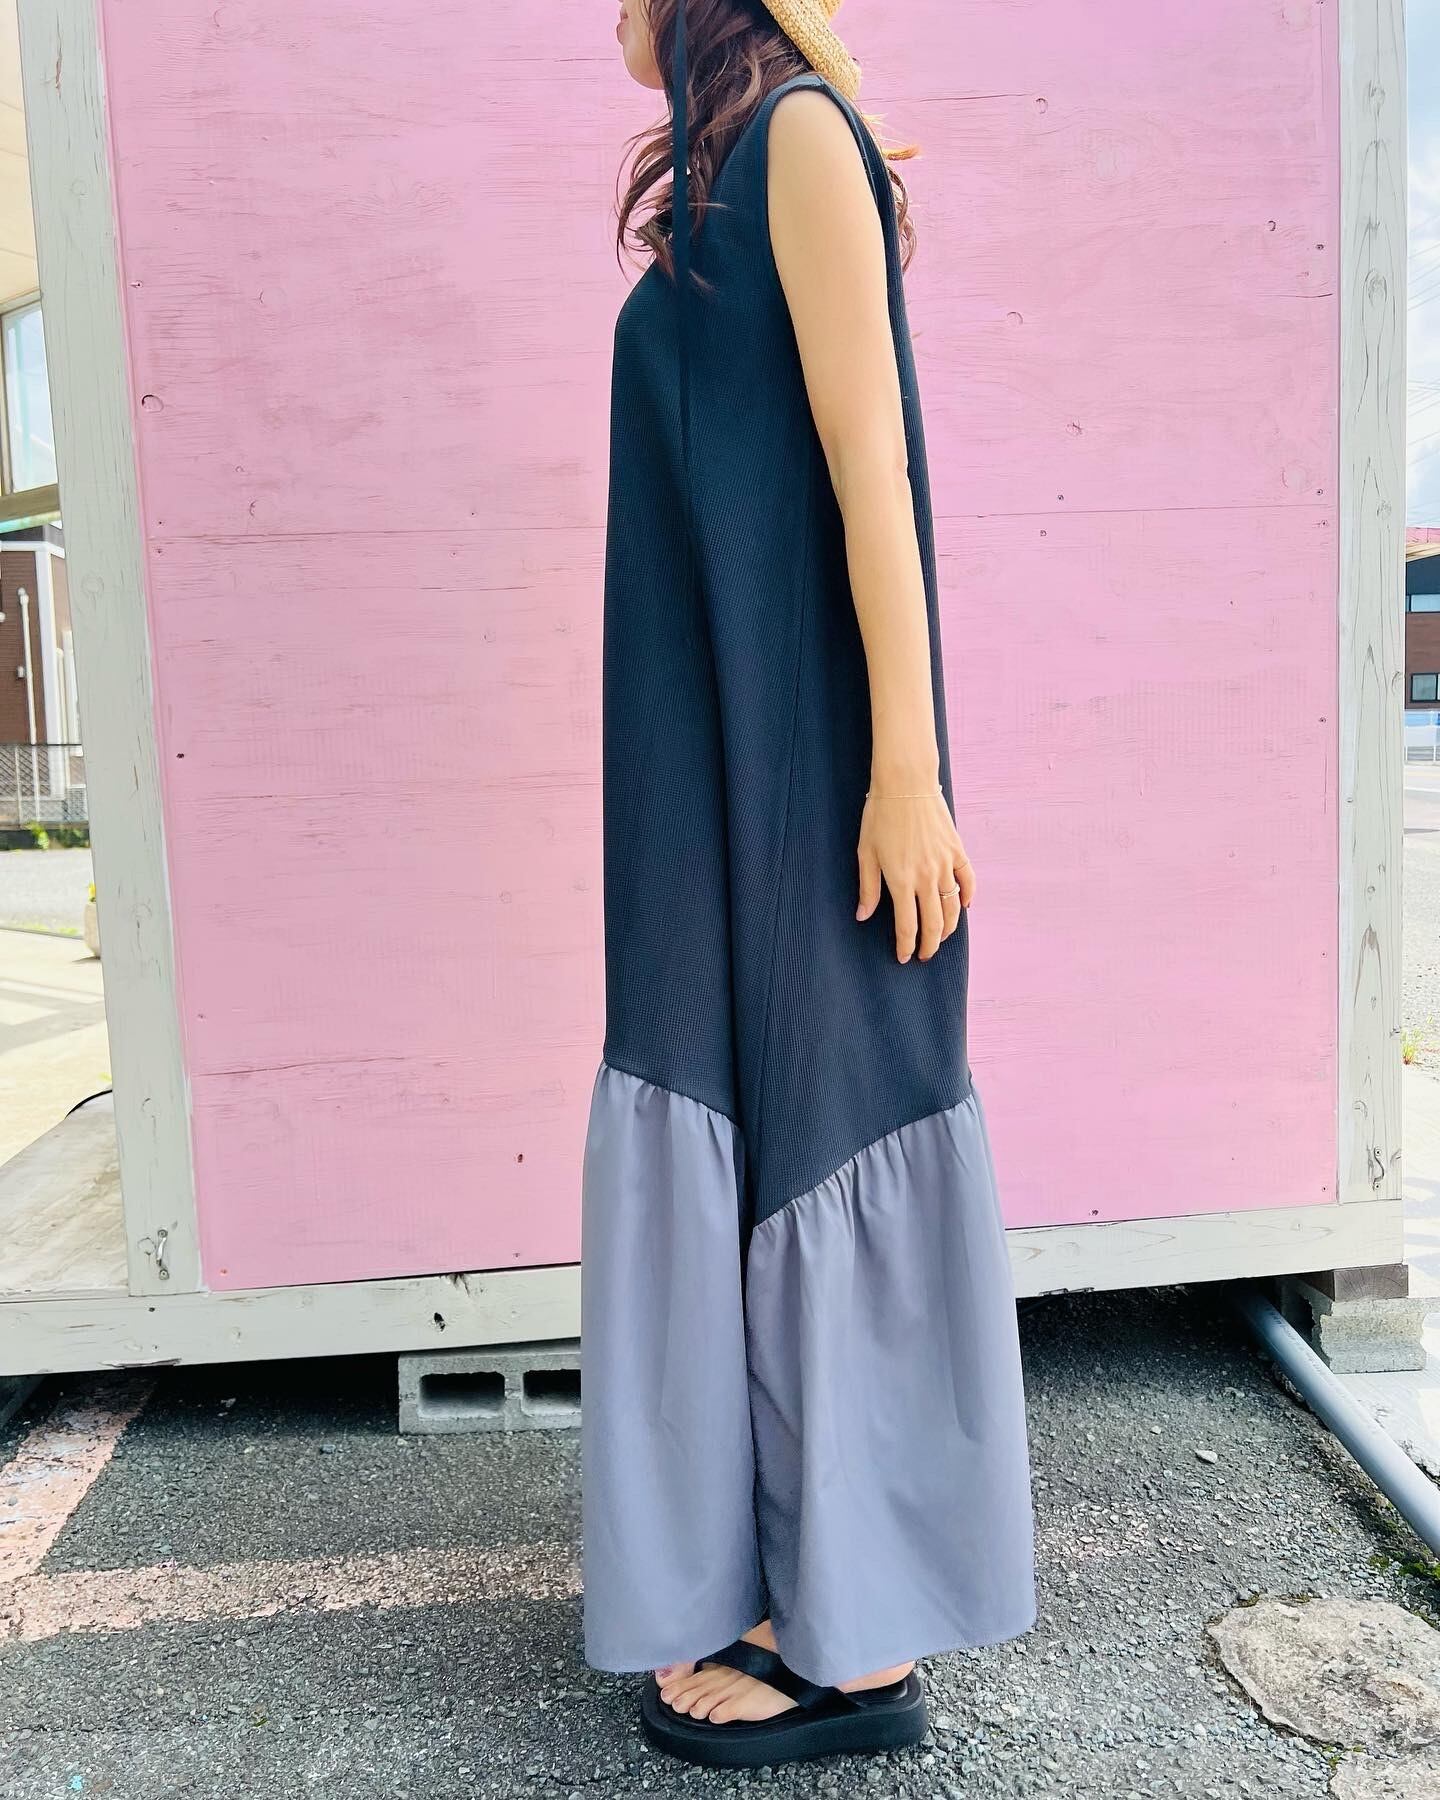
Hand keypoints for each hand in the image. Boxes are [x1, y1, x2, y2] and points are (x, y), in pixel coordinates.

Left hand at [856, 791, 975, 962]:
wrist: (905, 783)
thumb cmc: (880, 816)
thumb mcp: (866, 853)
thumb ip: (868, 888)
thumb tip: (863, 916)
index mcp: (901, 880)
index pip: (907, 926)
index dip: (906, 946)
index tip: (905, 957)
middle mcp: (926, 877)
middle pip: (933, 923)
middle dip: (930, 945)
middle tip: (924, 954)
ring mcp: (945, 864)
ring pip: (953, 907)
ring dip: (949, 928)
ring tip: (941, 937)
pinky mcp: (957, 850)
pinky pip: (968, 881)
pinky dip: (969, 896)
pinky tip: (965, 906)